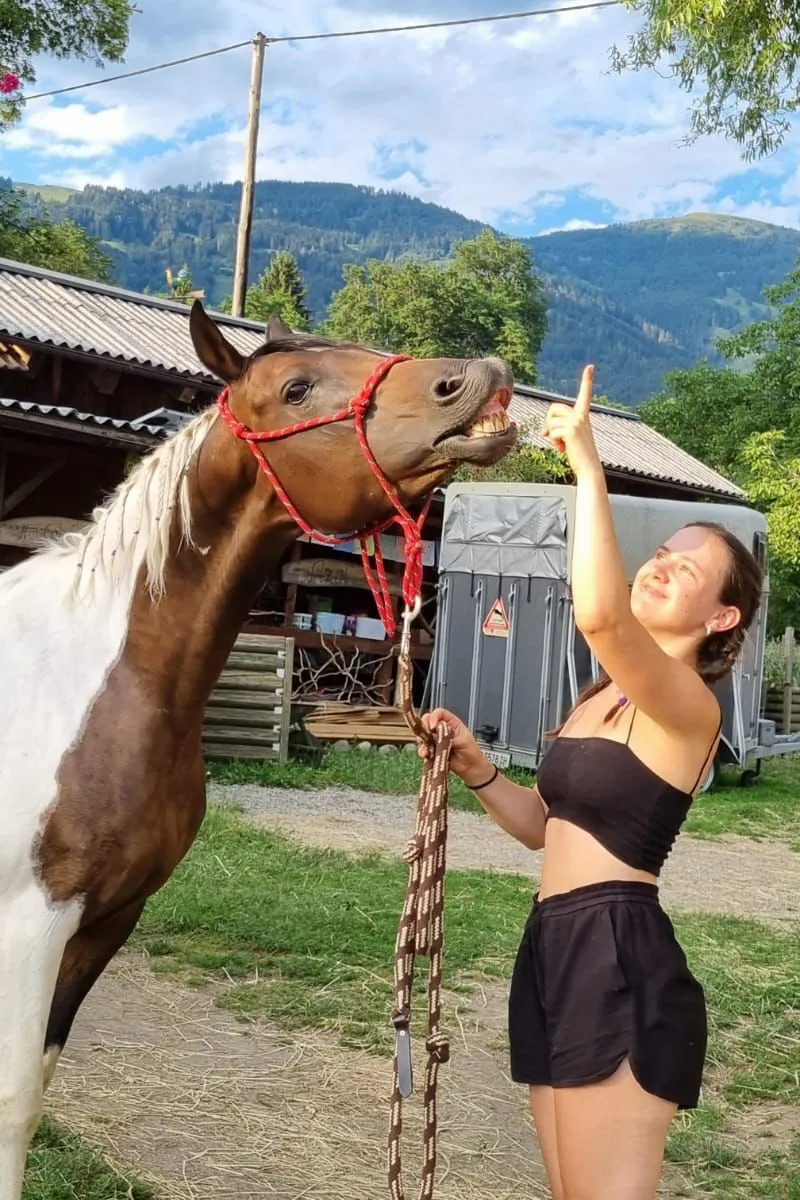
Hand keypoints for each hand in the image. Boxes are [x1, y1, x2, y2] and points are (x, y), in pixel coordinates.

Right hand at [418, 707, 492, 784]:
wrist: (470, 768)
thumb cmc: (471, 751)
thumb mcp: (463, 740)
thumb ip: (449, 735)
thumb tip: (436, 732)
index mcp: (452, 723)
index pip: (439, 713)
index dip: (434, 717)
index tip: (433, 726)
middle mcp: (442, 729)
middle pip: (427, 721)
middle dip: (424, 728)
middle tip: (427, 736)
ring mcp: (436, 740)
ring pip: (423, 735)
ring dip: (422, 741)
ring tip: (428, 747)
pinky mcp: (432, 750)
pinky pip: (423, 748)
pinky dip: (422, 750)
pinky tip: (426, 754)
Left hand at [542, 364, 601, 479]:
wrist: (589, 467)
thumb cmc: (579, 454)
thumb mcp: (570, 437)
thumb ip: (560, 428)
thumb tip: (545, 431)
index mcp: (583, 416)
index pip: (585, 395)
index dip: (587, 380)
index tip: (591, 367)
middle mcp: (581, 416)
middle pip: (554, 407)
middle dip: (548, 421)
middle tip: (551, 436)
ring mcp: (577, 422)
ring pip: (551, 421)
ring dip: (552, 435)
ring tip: (563, 445)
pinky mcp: (571, 429)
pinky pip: (552, 432)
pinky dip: (554, 442)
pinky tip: (564, 448)